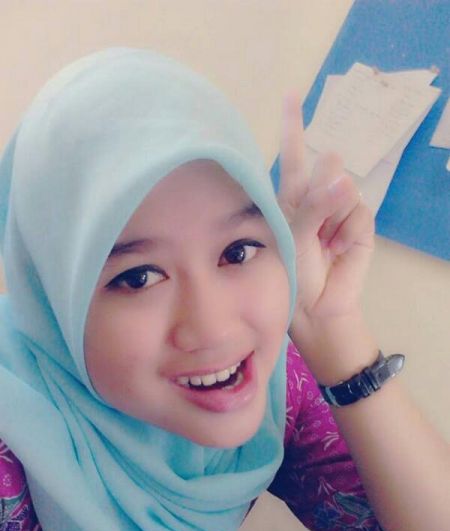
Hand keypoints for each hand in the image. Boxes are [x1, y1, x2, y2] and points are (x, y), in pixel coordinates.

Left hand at [278, 91, 374, 325]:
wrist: (315, 308)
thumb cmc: (291, 272)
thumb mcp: (292, 236)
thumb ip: (314, 204)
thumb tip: (344, 175)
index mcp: (290, 200)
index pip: (291, 157)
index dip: (293, 126)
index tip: (291, 94)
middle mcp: (315, 199)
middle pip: (325, 167)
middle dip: (322, 186)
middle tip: (313, 227)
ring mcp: (339, 211)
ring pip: (344, 189)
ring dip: (333, 217)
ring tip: (324, 244)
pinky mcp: (360, 224)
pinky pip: (358, 211)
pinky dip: (348, 230)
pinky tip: (339, 248)